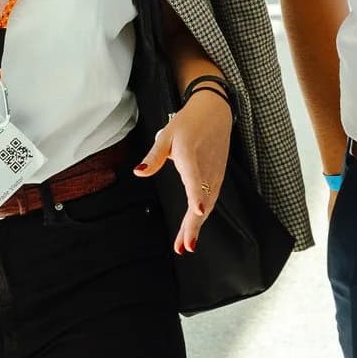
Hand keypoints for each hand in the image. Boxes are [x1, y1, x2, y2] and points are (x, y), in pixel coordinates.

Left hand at [136, 88, 234, 253]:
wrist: (215, 111)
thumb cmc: (189, 122)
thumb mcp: (168, 134)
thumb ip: (154, 155)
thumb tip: (139, 172)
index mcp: (190, 154)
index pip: (195, 178)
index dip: (196, 195)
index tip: (198, 211)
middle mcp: (206, 167)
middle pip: (202, 199)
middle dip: (194, 225)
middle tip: (185, 246)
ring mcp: (214, 172)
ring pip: (207, 203)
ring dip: (197, 225)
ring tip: (185, 245)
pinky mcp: (217, 176)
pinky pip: (210, 199)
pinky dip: (202, 216)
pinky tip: (193, 228)